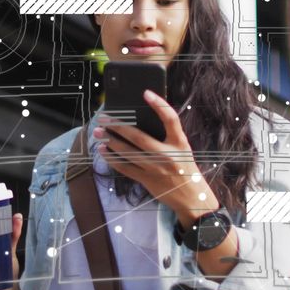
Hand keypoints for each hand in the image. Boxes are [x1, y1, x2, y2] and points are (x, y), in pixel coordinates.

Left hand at [94, 90, 220, 219]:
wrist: (190, 196)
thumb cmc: (184, 166)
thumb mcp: (182, 148)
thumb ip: (168, 135)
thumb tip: (142, 119)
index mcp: (179, 142)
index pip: (171, 119)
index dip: (159, 105)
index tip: (146, 93)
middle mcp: (167, 154)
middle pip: (139, 137)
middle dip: (119, 126)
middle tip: (104, 118)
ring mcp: (155, 168)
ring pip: (128, 152)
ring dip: (111, 141)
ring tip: (99, 132)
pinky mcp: (146, 179)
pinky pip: (125, 167)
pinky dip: (112, 158)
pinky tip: (103, 150)